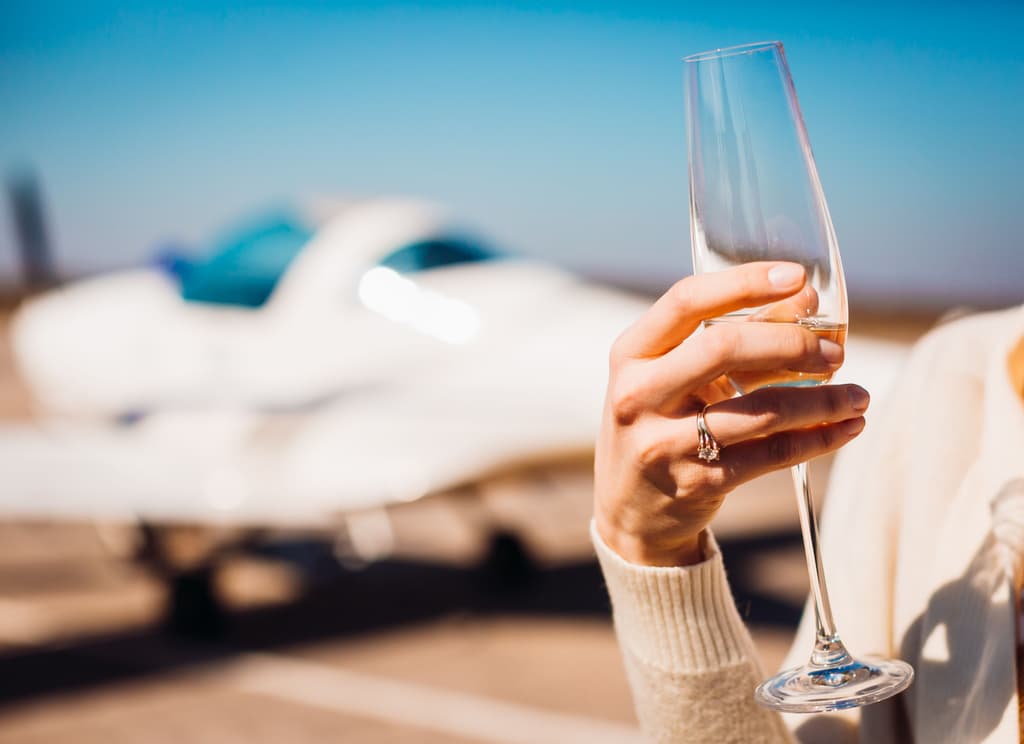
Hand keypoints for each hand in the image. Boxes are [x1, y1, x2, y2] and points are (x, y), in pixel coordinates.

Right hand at [594, 262, 868, 566]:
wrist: (631, 509)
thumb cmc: (661, 423)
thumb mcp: (675, 376)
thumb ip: (731, 336)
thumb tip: (806, 299)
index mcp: (631, 354)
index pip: (687, 301)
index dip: (744, 282)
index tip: (797, 276)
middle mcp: (638, 395)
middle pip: (722, 348)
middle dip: (791, 343)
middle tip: (835, 354)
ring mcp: (663, 443)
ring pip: (760, 410)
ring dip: (822, 400)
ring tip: (859, 396)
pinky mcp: (696, 483)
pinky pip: (772, 454)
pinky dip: (818, 439)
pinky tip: (847, 428)